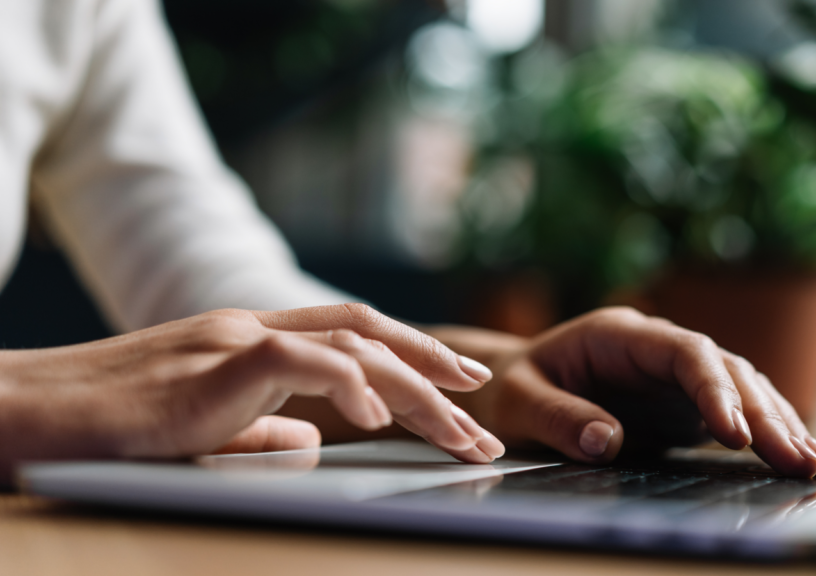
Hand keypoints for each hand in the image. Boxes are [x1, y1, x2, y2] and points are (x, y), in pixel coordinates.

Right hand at [0, 305, 504, 481]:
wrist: (28, 413)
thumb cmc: (109, 426)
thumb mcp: (203, 429)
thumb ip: (261, 429)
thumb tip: (313, 442)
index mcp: (255, 341)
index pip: (353, 335)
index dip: (413, 355)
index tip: (460, 385)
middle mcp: (255, 327)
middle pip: (370, 337)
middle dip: (435, 371)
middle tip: (485, 408)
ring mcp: (235, 338)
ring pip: (353, 346)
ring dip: (415, 391)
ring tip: (461, 430)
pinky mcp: (214, 361)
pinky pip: (301, 361)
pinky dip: (349, 384)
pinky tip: (379, 419)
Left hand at [439, 307, 815, 477]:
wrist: (510, 386)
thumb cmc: (510, 389)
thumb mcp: (518, 401)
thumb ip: (557, 417)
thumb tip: (605, 442)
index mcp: (619, 335)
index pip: (684, 352)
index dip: (714, 388)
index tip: (734, 432)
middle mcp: (656, 348)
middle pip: (725, 369)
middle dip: (764, 413)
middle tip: (796, 459)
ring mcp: (673, 375)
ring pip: (740, 388)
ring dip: (778, 423)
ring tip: (813, 464)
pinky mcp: (681, 403)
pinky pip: (733, 412)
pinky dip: (765, 433)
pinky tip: (797, 457)